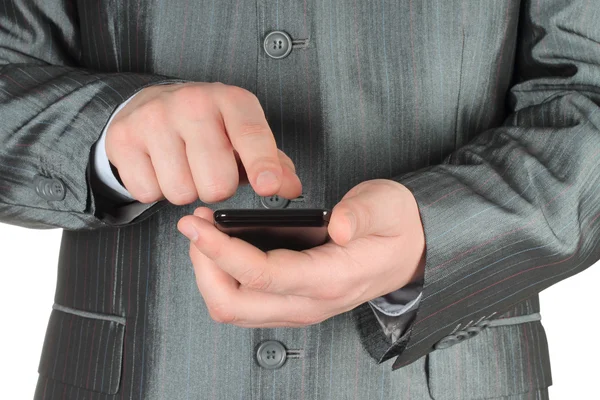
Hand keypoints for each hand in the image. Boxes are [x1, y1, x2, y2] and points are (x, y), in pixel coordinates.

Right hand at [105, 82, 301, 203]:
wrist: (150, 105)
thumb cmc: (207, 127)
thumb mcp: (243, 136)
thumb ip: (272, 163)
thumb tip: (291, 187)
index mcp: (230, 100)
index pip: (251, 135)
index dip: (262, 164)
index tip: (268, 186)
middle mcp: (192, 103)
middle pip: (217, 183)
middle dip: (217, 189)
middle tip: (209, 170)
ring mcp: (154, 118)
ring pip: (181, 193)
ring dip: (185, 191)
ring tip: (183, 167)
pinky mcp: (124, 138)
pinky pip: (148, 193)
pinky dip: (156, 190)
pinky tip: (159, 167)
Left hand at [177, 179, 425, 326]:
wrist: (409, 253)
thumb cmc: (395, 227)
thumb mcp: (387, 206)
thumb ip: (362, 214)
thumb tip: (339, 225)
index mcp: (330, 279)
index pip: (262, 275)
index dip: (222, 251)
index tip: (196, 225)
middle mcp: (309, 303)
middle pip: (234, 305)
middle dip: (203, 266)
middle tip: (195, 227)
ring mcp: (299, 308)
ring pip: (233, 310)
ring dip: (208, 273)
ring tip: (203, 234)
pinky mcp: (291, 303)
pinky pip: (243, 303)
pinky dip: (221, 278)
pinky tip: (220, 248)